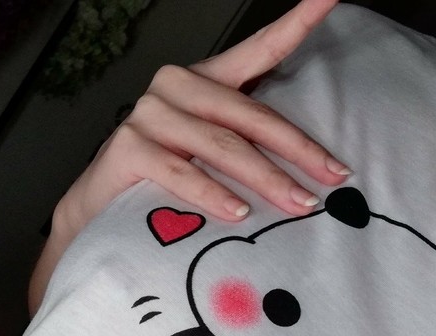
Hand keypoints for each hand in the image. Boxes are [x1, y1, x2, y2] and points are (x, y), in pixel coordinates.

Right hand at [30, 0, 348, 312]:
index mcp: (206, 81)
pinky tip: (239, 212)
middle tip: (334, 175)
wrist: (100, 211)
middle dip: (299, 150)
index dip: (296, 23)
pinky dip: (213, 195)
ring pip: (223, 146)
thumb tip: (312, 173)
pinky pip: (182, 173)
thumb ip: (250, 147)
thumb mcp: (213, 156)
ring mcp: (150, 114)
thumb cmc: (164, 181)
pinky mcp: (129, 147)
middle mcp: (177, 87)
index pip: (260, 49)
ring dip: (267, 179)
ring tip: (300, 204)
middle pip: (252, 115)